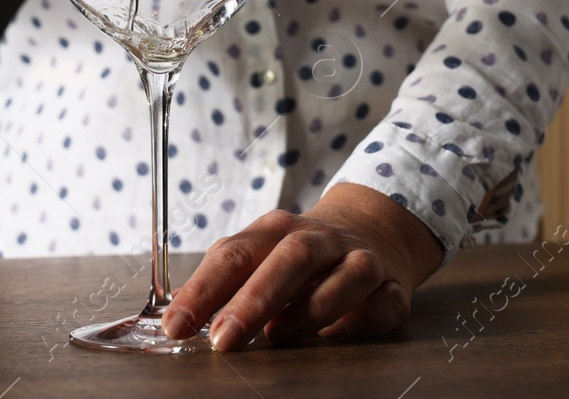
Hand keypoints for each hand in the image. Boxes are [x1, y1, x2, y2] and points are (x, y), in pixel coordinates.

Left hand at [163, 182, 445, 350]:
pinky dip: (363, 319)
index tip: (175, 326)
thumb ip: (226, 282)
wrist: (372, 229)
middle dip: (253, 299)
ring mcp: (359, 259)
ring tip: (277, 336)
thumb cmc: (300, 255)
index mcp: (276, 230)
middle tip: (223, 340)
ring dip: (309, 308)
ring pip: (343, 275)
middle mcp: (319, 239)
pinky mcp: (392, 286)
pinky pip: (383, 302)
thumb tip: (177, 316)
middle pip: (289, 258)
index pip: (234, 254)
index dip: (203, 290)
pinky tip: (338, 336)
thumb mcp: (261, 254)